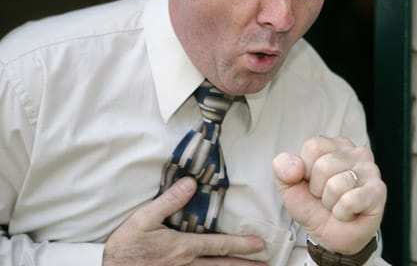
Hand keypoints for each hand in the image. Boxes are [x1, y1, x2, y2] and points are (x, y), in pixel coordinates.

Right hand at [103, 177, 265, 265]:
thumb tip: (190, 183)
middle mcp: (188, 265)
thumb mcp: (143, 218)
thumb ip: (169, 201)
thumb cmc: (126, 247)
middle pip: (223, 265)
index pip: (219, 245)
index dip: (241, 244)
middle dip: (246, 264)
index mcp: (184, 247)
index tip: (260, 244)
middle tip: (266, 263)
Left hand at [272, 136, 386, 254]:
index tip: (312, 183)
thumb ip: (283, 168)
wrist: (331, 236)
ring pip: (335, 185)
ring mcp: (370, 170)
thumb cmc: (315, 207)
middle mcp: (356, 152)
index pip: (313, 147)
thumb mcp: (289, 186)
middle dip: (317, 189)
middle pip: (323, 166)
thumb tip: (295, 167)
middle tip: (326, 197)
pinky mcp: (378, 191)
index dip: (305, 171)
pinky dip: (342, 213)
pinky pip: (349, 201)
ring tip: (337, 204)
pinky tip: (348, 212)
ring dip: (330, 203)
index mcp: (334, 145)